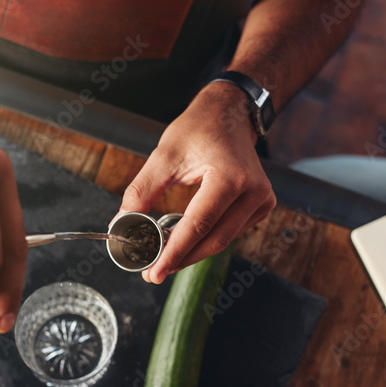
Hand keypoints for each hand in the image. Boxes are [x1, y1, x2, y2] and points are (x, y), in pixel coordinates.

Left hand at [118, 82, 275, 283]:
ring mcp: (261, 200)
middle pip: (213, 240)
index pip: (198, 225)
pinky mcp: (262, 205)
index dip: (174, 253)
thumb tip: (123, 223)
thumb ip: (142, 191)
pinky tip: (187, 240)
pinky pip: (231, 232)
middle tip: (153, 272)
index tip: (153, 272)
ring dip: (193, 251)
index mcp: (230, 177)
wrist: (229, 114)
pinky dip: (207, 239)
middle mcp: (252, 191)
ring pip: (223, 240)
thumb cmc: (199, 128)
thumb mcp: (164, 155)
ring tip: (165, 256)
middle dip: (181, 259)